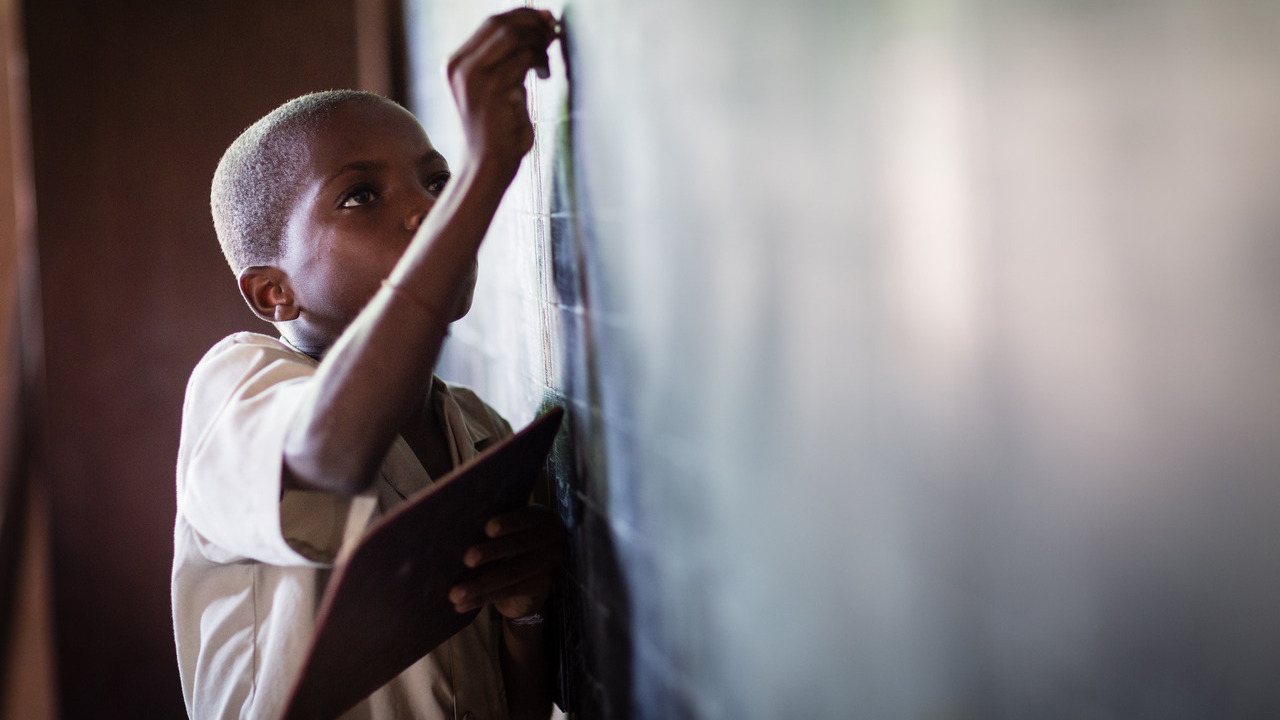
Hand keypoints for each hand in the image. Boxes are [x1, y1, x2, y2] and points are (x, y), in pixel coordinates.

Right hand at [447, 9, 557, 176]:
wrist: (487, 165)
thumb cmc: (498, 131)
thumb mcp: (497, 88)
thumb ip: (508, 61)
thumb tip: (537, 29)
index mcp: (455, 63)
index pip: (490, 23)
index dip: (522, 15)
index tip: (545, 19)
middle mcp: (459, 66)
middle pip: (500, 23)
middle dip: (532, 23)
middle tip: (553, 33)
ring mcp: (473, 76)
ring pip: (513, 36)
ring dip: (538, 42)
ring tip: (547, 59)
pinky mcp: (491, 89)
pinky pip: (523, 58)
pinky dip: (540, 60)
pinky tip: (544, 75)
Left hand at [449, 505, 564, 619]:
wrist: (533, 576)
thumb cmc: (513, 543)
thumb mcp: (512, 529)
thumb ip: (496, 527)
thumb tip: (458, 532)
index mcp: (543, 518)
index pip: (527, 518)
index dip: (508, 523)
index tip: (488, 529)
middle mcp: (552, 540)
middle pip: (518, 546)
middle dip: (491, 552)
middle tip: (467, 559)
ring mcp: (550, 565)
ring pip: (511, 573)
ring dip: (480, 584)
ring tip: (455, 593)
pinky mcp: (542, 588)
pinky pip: (509, 592)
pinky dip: (482, 598)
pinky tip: (463, 604)